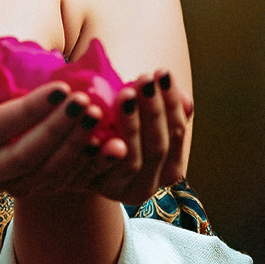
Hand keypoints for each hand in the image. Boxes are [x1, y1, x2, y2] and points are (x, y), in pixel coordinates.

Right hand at [0, 72, 89, 195]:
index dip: (32, 108)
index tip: (62, 86)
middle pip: (26, 155)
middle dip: (60, 128)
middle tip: (87, 101)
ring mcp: (0, 188)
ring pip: (45, 173)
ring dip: (75, 146)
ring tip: (97, 115)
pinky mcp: (20, 191)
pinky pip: (54, 180)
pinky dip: (79, 160)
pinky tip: (99, 138)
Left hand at [82, 70, 192, 206]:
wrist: (78, 161)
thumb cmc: (117, 131)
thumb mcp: (142, 121)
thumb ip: (164, 112)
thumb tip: (186, 98)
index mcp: (169, 169)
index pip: (176, 133)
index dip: (171, 104)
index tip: (163, 73)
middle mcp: (148, 186)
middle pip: (157, 148)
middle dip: (152, 111)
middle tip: (145, 78)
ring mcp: (120, 190)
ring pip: (131, 161)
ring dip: (130, 126)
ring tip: (125, 94)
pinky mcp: (91, 188)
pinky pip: (96, 168)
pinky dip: (98, 147)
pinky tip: (95, 121)